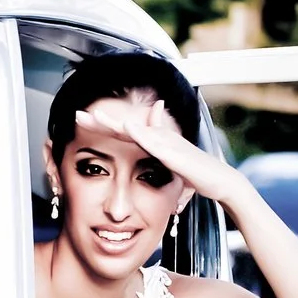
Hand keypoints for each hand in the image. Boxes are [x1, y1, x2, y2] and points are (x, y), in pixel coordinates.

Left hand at [74, 98, 247, 204]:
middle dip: (101, 121)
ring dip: (115, 123)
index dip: (103, 128)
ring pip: (136, 130)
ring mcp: (167, 144)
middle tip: (77, 115)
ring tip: (95, 116)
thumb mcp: (169, 173)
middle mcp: (159, 139)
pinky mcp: (175, 153)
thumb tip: (139, 171)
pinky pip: (154, 142)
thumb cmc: (197, 177)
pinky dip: (140, 134)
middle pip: (124, 127)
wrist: (220, 182)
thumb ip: (156, 170)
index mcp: (154, 143)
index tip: (82, 125)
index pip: (123, 134)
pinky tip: (127, 128)